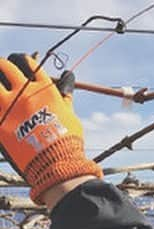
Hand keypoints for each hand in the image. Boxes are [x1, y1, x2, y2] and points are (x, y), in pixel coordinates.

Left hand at [0, 54, 101, 204]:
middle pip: (7, 66)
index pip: (29, 63)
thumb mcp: (70, 116)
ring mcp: (8, 106)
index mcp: (44, 89)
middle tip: (3, 69)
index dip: (24, 62)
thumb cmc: (68, 141)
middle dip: (4, 65)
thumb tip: (68, 76)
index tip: (22, 66)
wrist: (57, 165)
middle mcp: (24, 93)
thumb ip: (65, 95)